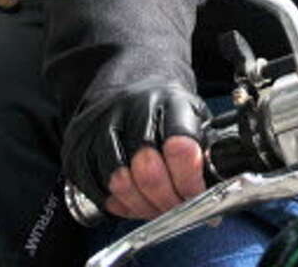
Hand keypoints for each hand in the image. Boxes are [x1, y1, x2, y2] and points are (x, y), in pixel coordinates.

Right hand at [63, 85, 208, 219]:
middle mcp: (132, 110)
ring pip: (120, 183)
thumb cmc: (165, 112)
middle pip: (147, 171)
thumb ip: (204, 149)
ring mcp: (101, 126)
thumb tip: (218, 190)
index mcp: (169, 102)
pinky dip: (117, 204)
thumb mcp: (193, 117)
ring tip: (154, 205)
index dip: (190, 181)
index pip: (180, 146)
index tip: (196, 195)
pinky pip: (96, 190)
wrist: (127, 88)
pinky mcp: (79, 144)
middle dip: (166, 201)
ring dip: (141, 206)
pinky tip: (131, 199)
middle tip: (176, 208)